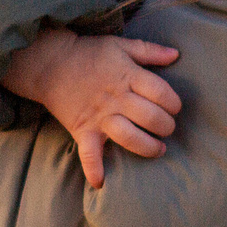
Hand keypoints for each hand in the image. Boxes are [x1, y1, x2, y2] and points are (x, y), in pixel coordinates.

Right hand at [2, 27, 182, 189]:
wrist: (50, 63)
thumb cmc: (88, 53)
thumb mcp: (120, 44)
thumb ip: (149, 50)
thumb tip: (176, 55)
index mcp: (127, 76)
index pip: (161, 92)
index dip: (173, 102)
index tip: (174, 107)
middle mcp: (116, 98)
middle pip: (150, 117)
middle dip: (166, 126)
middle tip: (167, 129)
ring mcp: (99, 116)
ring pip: (129, 136)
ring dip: (147, 147)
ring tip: (158, 150)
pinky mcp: (83, 129)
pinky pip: (88, 152)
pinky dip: (93, 168)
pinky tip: (100, 182)